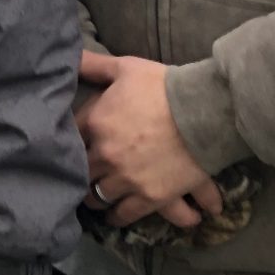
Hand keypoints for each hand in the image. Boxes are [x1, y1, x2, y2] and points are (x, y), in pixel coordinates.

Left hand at [78, 51, 221, 228]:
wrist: (204, 113)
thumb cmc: (162, 86)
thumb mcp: (125, 68)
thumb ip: (94, 65)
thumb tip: (70, 58)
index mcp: (94, 122)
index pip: (70, 138)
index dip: (70, 143)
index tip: (70, 147)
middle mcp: (105, 155)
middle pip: (81, 172)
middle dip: (81, 174)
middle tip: (80, 177)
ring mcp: (126, 179)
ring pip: (100, 197)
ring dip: (97, 198)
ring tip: (97, 199)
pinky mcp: (150, 198)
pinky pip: (127, 215)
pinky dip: (122, 217)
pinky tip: (117, 216)